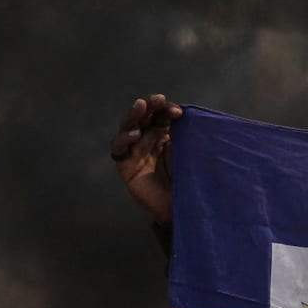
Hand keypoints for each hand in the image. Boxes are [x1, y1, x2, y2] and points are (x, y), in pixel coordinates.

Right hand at [112, 94, 183, 222]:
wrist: (184, 207)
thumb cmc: (190, 179)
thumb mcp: (189, 152)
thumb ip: (185, 133)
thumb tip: (183, 112)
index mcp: (164, 133)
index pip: (161, 114)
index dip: (167, 109)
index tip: (179, 112)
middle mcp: (148, 139)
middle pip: (143, 116)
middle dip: (150, 106)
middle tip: (158, 100)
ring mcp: (135, 151)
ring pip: (128, 127)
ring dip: (134, 115)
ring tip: (141, 106)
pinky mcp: (125, 166)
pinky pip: (118, 149)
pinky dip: (123, 139)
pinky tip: (134, 134)